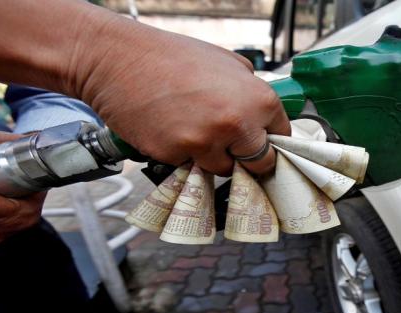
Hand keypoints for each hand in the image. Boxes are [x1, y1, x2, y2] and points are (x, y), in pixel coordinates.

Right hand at [71, 18, 290, 175]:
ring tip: (194, 128)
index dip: (270, 140)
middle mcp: (237, 124)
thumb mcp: (227, 62)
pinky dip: (185, 154)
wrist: (118, 59)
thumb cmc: (170, 56)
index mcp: (257, 99)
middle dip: (249, 159)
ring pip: (223, 169)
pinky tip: (172, 130)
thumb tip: (263, 116)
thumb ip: (250, 91)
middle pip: (260, 163)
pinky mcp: (176, 156)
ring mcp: (206, 143)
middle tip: (233, 147)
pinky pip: (190, 166)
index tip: (262, 144)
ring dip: (214, 157)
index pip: (282, 137)